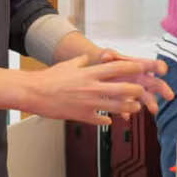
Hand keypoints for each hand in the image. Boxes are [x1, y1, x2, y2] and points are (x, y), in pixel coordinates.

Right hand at [26, 55, 166, 125]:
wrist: (34, 92)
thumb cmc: (49, 78)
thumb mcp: (69, 64)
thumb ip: (83, 61)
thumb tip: (91, 57)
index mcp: (90, 73)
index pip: (118, 68)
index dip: (133, 68)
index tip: (143, 68)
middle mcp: (92, 87)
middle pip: (124, 88)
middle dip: (137, 90)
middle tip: (143, 91)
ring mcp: (88, 103)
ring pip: (117, 107)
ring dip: (130, 107)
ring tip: (135, 107)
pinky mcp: (82, 116)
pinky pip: (101, 119)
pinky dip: (107, 120)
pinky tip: (110, 120)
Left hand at [92, 48, 173, 113]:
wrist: (99, 72)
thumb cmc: (108, 63)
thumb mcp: (108, 55)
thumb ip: (108, 55)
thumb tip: (106, 56)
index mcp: (140, 66)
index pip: (154, 65)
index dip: (159, 67)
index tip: (163, 71)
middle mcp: (141, 79)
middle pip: (156, 84)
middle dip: (164, 89)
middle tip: (170, 96)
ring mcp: (135, 91)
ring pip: (146, 98)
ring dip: (151, 103)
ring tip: (154, 110)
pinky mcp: (125, 101)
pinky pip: (128, 107)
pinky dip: (127, 111)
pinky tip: (126, 115)